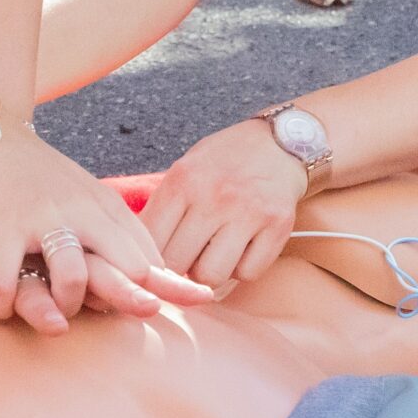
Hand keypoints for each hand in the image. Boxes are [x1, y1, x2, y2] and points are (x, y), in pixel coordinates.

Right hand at [0, 132, 212, 332]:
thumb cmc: (35, 172)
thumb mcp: (84, 194)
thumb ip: (111, 228)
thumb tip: (149, 267)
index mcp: (103, 208)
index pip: (148, 250)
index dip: (173, 279)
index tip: (201, 300)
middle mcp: (81, 213)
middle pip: (125, 264)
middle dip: (141, 296)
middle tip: (147, 316)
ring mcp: (43, 218)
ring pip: (73, 276)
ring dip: (67, 304)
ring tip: (56, 320)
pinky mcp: (4, 223)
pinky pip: (8, 274)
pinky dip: (4, 298)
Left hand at [142, 119, 307, 286]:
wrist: (281, 142)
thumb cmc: (225, 161)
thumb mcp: (186, 170)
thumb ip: (162, 207)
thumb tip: (136, 253)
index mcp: (184, 180)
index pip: (151, 241)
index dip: (151, 259)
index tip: (158, 262)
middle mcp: (214, 195)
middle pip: (178, 263)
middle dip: (179, 269)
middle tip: (189, 258)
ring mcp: (248, 211)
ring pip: (212, 275)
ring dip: (211, 273)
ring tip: (215, 255)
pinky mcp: (278, 225)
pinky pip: (247, 273)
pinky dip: (243, 269)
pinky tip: (244, 249)